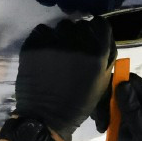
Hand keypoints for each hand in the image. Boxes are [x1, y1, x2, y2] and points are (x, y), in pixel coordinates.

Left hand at [14, 17, 115, 140]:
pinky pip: (41, 31)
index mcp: (97, 52)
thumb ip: (107, 55)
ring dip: (61, 36)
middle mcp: (76, 42)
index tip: (91, 39)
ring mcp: (53, 42)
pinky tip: (43, 54)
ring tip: (57, 52)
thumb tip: (102, 36)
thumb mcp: (103, 81)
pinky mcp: (33, 45)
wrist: (46, 117)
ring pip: (60, 26)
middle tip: (72, 51)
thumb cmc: (78, 103)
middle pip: (80, 24)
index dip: (95, 30)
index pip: (100, 23)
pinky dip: (43, 39)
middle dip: (78, 35)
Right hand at [92, 73, 141, 140]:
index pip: (132, 81)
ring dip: (102, 108)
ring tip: (102, 125)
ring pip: (111, 96)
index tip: (106, 104)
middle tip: (102, 119)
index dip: (116, 87)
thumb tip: (122, 84)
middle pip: (119, 86)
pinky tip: (102, 127)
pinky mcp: (124, 114)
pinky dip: (102, 114)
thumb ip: (133, 110)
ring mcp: (134, 106)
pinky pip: (109, 106)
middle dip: (107, 100)